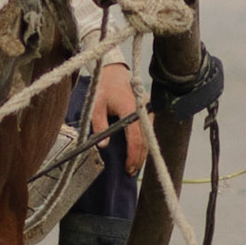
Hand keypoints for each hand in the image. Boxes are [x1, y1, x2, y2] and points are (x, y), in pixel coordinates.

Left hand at [91, 60, 144, 175]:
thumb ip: (100, 126)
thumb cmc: (104, 89)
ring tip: (134, 166)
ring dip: (143, 153)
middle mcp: (142, 111)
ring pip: (150, 137)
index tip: (128, 168)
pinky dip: (145, 143)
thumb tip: (103, 146)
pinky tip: (138, 152)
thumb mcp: (96, 107)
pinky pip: (149, 131)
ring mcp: (147, 111)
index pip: (136, 138)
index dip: (133, 155)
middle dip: (139, 158)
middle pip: (146, 141)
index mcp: (131, 109)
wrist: (115, 72)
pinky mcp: (148, 112)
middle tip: (130, 172)